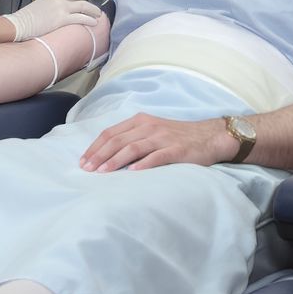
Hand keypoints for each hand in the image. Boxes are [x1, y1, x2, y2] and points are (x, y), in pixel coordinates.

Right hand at [4, 0, 100, 40]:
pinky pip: (80, 18)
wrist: (19, 23)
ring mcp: (61, 9)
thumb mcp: (40, 7)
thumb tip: (56, 14)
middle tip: (97, 9)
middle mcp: (59, 0)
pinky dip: (89, 20)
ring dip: (93, 12)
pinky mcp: (61, 20)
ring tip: (99, 16)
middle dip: (91, 4)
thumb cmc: (26, 19)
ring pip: (83, 8)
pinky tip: (94, 23)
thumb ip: (50, 7)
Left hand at [79, 113, 228, 172]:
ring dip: (115, 160)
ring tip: (102, 172)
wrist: (209, 136)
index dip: (95, 147)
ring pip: (133, 147)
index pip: (111, 133)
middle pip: (118, 140)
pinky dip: (143, 164)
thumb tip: (108, 155)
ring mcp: (162, 137)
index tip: (83, 161)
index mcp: (140, 121)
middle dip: (100, 155)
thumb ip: (133, 138)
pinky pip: (157, 156)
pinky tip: (132, 172)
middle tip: (86, 169)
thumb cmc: (177, 137)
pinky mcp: (176, 150)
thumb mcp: (152, 131)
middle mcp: (149, 126)